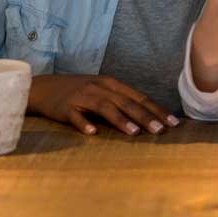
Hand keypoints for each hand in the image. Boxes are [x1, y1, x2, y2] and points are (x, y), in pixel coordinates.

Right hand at [28, 74, 178, 135]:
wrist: (45, 87)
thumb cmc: (80, 91)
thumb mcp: (102, 91)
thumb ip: (122, 101)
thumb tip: (148, 116)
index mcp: (112, 84)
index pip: (139, 97)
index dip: (156, 109)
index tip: (172, 122)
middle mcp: (100, 88)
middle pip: (126, 102)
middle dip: (145, 116)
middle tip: (160, 130)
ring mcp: (83, 96)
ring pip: (105, 108)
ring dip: (120, 120)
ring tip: (134, 132)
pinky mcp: (65, 107)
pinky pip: (76, 116)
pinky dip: (84, 124)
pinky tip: (92, 133)